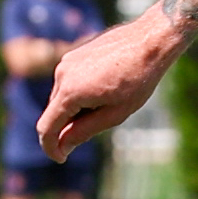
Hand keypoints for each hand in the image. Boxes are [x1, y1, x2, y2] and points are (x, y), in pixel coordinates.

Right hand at [37, 11, 181, 156]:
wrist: (151, 39)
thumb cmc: (139, 78)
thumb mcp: (115, 114)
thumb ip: (84, 131)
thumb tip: (63, 146)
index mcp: (70, 91)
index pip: (46, 128)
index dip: (51, 148)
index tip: (62, 159)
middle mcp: (62, 74)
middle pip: (54, 113)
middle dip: (68, 127)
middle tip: (101, 124)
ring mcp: (66, 62)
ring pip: (61, 97)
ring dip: (75, 109)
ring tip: (109, 101)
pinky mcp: (74, 55)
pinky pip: (68, 82)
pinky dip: (79, 94)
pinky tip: (106, 88)